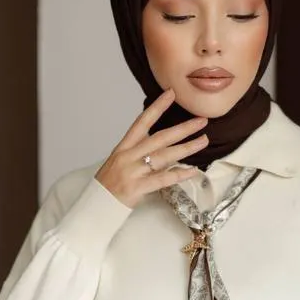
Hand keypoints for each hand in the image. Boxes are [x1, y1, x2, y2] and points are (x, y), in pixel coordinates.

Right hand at [96, 88, 207, 207]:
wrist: (96, 205)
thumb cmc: (107, 185)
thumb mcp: (118, 162)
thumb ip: (136, 152)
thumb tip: (157, 145)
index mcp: (124, 147)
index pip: (142, 122)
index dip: (157, 107)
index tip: (171, 94)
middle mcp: (129, 156)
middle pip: (160, 138)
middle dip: (183, 128)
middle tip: (201, 120)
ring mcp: (133, 171)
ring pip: (165, 156)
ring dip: (187, 148)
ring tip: (203, 141)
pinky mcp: (138, 187)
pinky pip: (163, 179)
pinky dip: (179, 174)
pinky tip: (193, 170)